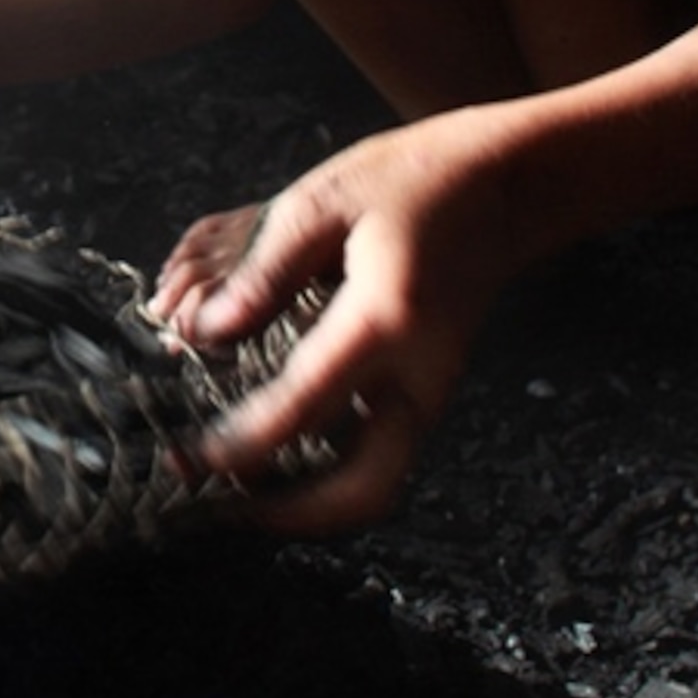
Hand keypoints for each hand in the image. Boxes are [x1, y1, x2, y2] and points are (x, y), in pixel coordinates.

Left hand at [149, 114, 521, 534]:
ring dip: (308, 503)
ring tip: (236, 488)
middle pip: (362, 492)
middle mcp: (416, 375)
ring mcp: (430, 391)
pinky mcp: (428, 392)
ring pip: (375, 484)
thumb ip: (260, 271)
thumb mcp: (322, 200)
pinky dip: (328, 469)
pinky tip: (276, 450)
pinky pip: (380, 455)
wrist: (506, 186)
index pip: (303, 409)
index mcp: (384, 321)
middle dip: (288, 516)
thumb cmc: (414, 181)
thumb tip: (201, 329)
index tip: (191, 459)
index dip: (241, 446)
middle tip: (219, 504)